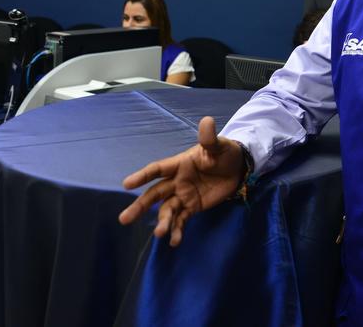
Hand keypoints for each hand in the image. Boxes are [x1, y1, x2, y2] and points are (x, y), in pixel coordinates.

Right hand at [118, 116, 246, 245]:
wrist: (238, 168)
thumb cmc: (225, 153)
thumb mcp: (218, 145)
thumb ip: (210, 138)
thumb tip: (207, 121)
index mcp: (179, 164)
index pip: (157, 170)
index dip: (143, 176)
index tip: (127, 184)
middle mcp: (177, 181)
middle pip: (154, 194)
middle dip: (140, 206)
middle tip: (124, 219)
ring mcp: (183, 196)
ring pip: (167, 210)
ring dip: (162, 222)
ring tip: (159, 234)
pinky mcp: (193, 207)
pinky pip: (182, 220)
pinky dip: (177, 230)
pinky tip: (174, 241)